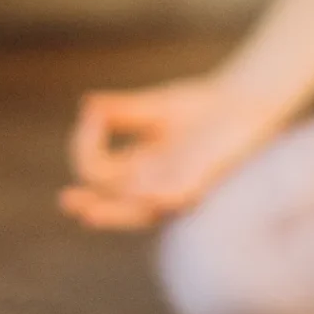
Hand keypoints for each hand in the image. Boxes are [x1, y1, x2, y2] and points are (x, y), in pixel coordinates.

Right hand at [60, 76, 279, 228]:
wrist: (245, 102)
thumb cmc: (202, 108)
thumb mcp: (155, 108)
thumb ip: (123, 110)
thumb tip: (86, 105)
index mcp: (139, 168)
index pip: (99, 171)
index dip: (86, 145)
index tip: (90, 113)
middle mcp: (155, 184)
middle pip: (115, 203)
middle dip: (91, 204)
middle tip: (68, 202)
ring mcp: (179, 186)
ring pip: (141, 209)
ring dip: (117, 210)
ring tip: (91, 212)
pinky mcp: (204, 181)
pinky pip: (179, 198)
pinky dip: (159, 197)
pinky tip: (144, 193)